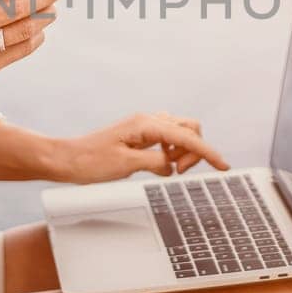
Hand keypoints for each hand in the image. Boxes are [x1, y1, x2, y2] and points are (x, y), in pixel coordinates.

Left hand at [59, 112, 229, 183]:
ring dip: (182, 152)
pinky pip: (167, 139)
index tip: (223, 166)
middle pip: (189, 128)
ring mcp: (144, 127)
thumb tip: (170, 166)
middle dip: (193, 150)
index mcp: (146, 125)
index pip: (187, 138)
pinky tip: (161, 165)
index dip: (208, 152)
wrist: (67, 160)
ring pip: (179, 133)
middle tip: (178, 171)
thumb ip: (155, 163)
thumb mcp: (125, 166)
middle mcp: (148, 121)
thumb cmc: (90, 162)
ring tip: (168, 169)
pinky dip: (171, 152)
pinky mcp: (140, 136)